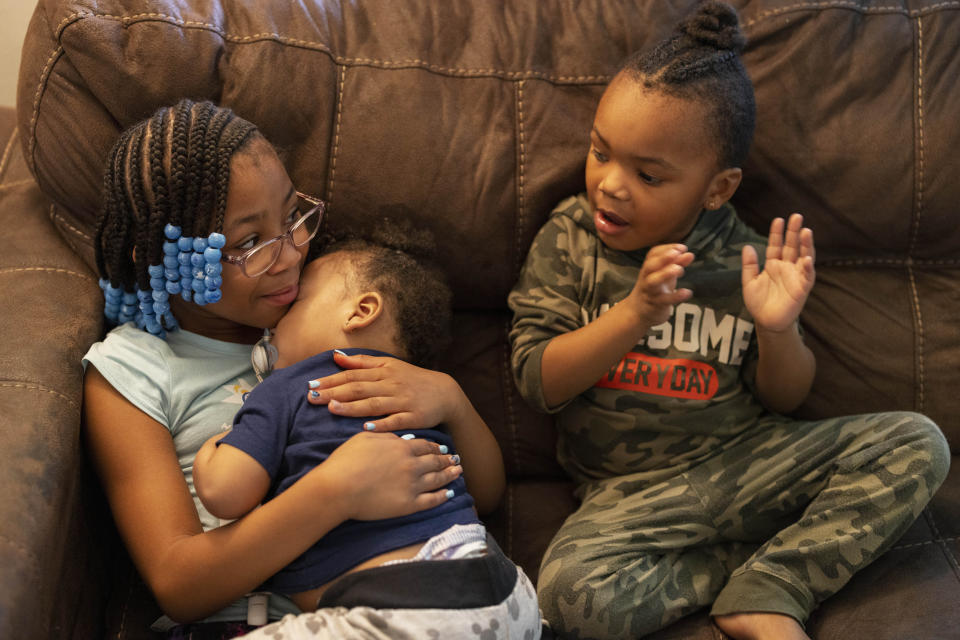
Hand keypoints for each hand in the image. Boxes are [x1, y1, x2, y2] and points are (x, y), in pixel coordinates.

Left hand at [306, 352, 462, 430]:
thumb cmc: (412, 379)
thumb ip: (362, 362)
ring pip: (374, 403)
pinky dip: (381, 424)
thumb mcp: (389, 365)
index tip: (310, 386)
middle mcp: (391, 384)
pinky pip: (396, 421)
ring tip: (333, 408)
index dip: (331, 380)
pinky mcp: (413, 417)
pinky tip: (366, 428)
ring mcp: (402, 401)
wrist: (445, 393)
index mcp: (383, 372)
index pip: (353, 374)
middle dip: (334, 392)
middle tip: (313, 398)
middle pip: (359, 388)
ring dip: (352, 407)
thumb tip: (335, 357)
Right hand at [318, 431, 462, 520]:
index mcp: (402, 447)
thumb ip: (387, 436)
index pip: (425, 446)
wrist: (338, 487)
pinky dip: (442, 496)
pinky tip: (449, 494)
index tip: (442, 449)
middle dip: (447, 460)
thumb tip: (401, 438)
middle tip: (456, 460)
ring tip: (458, 472)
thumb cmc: (346, 461)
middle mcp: (412, 465)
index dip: (435, 447)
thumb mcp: (366, 438)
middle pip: (435, 461)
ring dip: (449, 475)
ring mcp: (412, 485)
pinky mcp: (408, 505)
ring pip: (437, 479)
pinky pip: (431, 500)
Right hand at [627, 244, 694, 326]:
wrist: (638, 311)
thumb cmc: (655, 288)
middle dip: (662, 258)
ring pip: (653, 282)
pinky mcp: (655, 305)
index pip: (653, 254)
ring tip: (679, 269)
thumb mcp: (665, 274)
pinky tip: (687, 292)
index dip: (666, 249)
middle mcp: (646, 278)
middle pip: (650, 266)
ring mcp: (650, 292)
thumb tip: (689, 254)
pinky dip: (676, 296)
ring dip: (665, 274)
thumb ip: (677, 264)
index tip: (681, 248)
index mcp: (649, 268)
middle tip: (676, 253)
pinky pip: (664, 300)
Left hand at [742, 213, 815, 332]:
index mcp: (774, 264)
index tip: (778, 219)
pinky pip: (807, 276)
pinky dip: (807, 267)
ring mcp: (796, 276)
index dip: (777, 233)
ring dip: (806, 245)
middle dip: (794, 231)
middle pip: (792, 246)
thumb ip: (749, 265)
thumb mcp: (749, 282)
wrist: (766, 322)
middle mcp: (787, 267)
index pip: (776, 244)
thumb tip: (748, 246)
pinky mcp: (802, 288)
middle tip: (796, 216)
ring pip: (803, 256)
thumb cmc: (758, 303)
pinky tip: (805, 258)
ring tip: (806, 231)